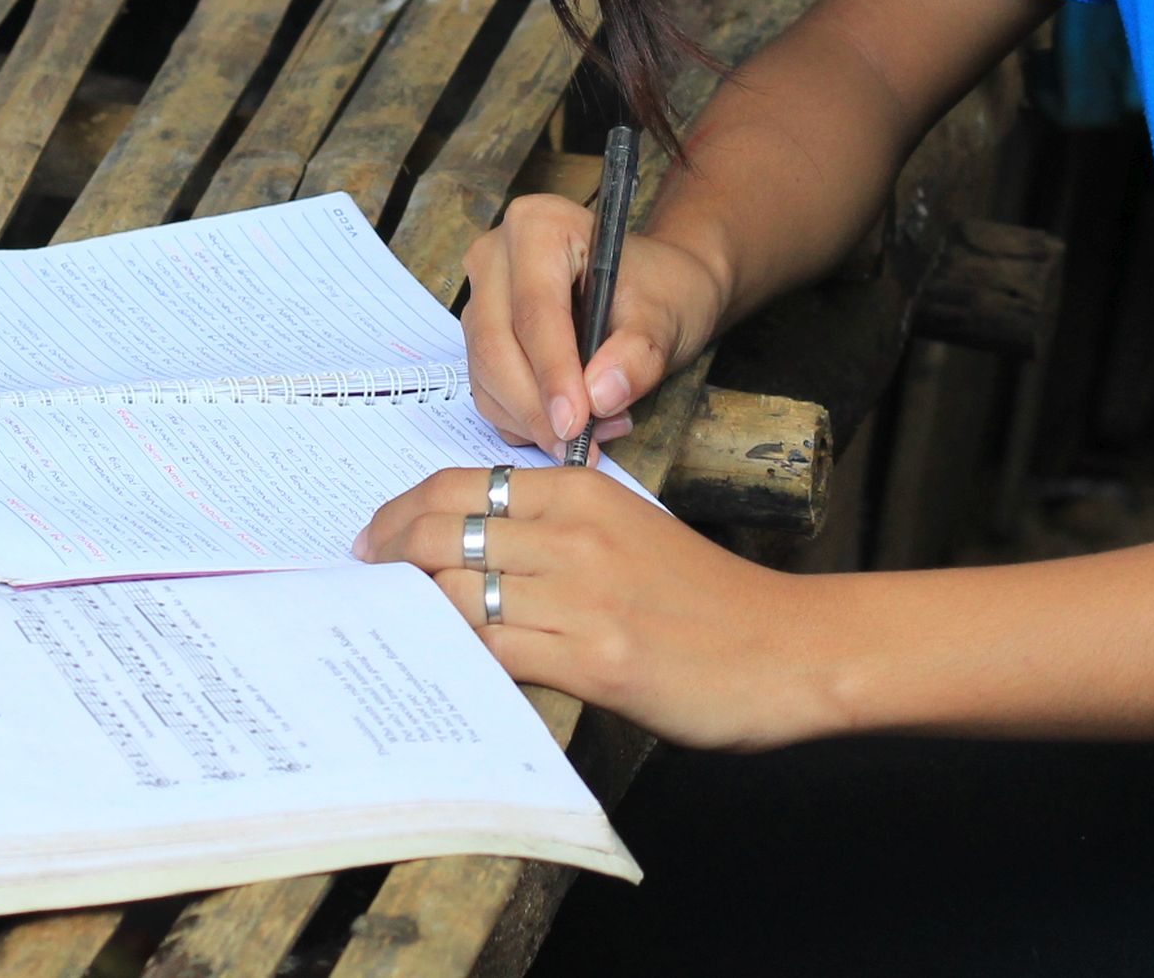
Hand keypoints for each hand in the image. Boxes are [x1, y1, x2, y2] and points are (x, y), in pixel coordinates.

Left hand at [355, 464, 837, 750]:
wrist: (788, 648)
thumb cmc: (708, 599)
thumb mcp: (632, 535)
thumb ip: (560, 535)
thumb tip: (473, 555)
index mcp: (584, 492)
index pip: (463, 484)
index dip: (403, 512)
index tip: (375, 539)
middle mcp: (576, 533)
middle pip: (442, 532)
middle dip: (388, 558)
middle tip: (365, 584)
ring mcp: (582, 596)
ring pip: (455, 591)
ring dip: (411, 612)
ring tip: (390, 630)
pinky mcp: (594, 658)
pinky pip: (492, 651)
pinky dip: (455, 659)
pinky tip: (440, 670)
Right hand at [461, 194, 727, 452]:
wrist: (659, 291)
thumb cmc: (662, 289)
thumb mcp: (666, 316)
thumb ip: (637, 354)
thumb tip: (600, 396)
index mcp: (539, 226)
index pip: (535, 309)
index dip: (552, 372)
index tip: (575, 423)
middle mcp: (496, 256)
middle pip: (496, 344)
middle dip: (537, 407)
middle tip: (581, 446)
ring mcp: (482, 299)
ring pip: (486, 376)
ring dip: (533, 420)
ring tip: (595, 433)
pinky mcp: (481, 339)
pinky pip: (488, 393)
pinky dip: (526, 422)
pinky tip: (574, 425)